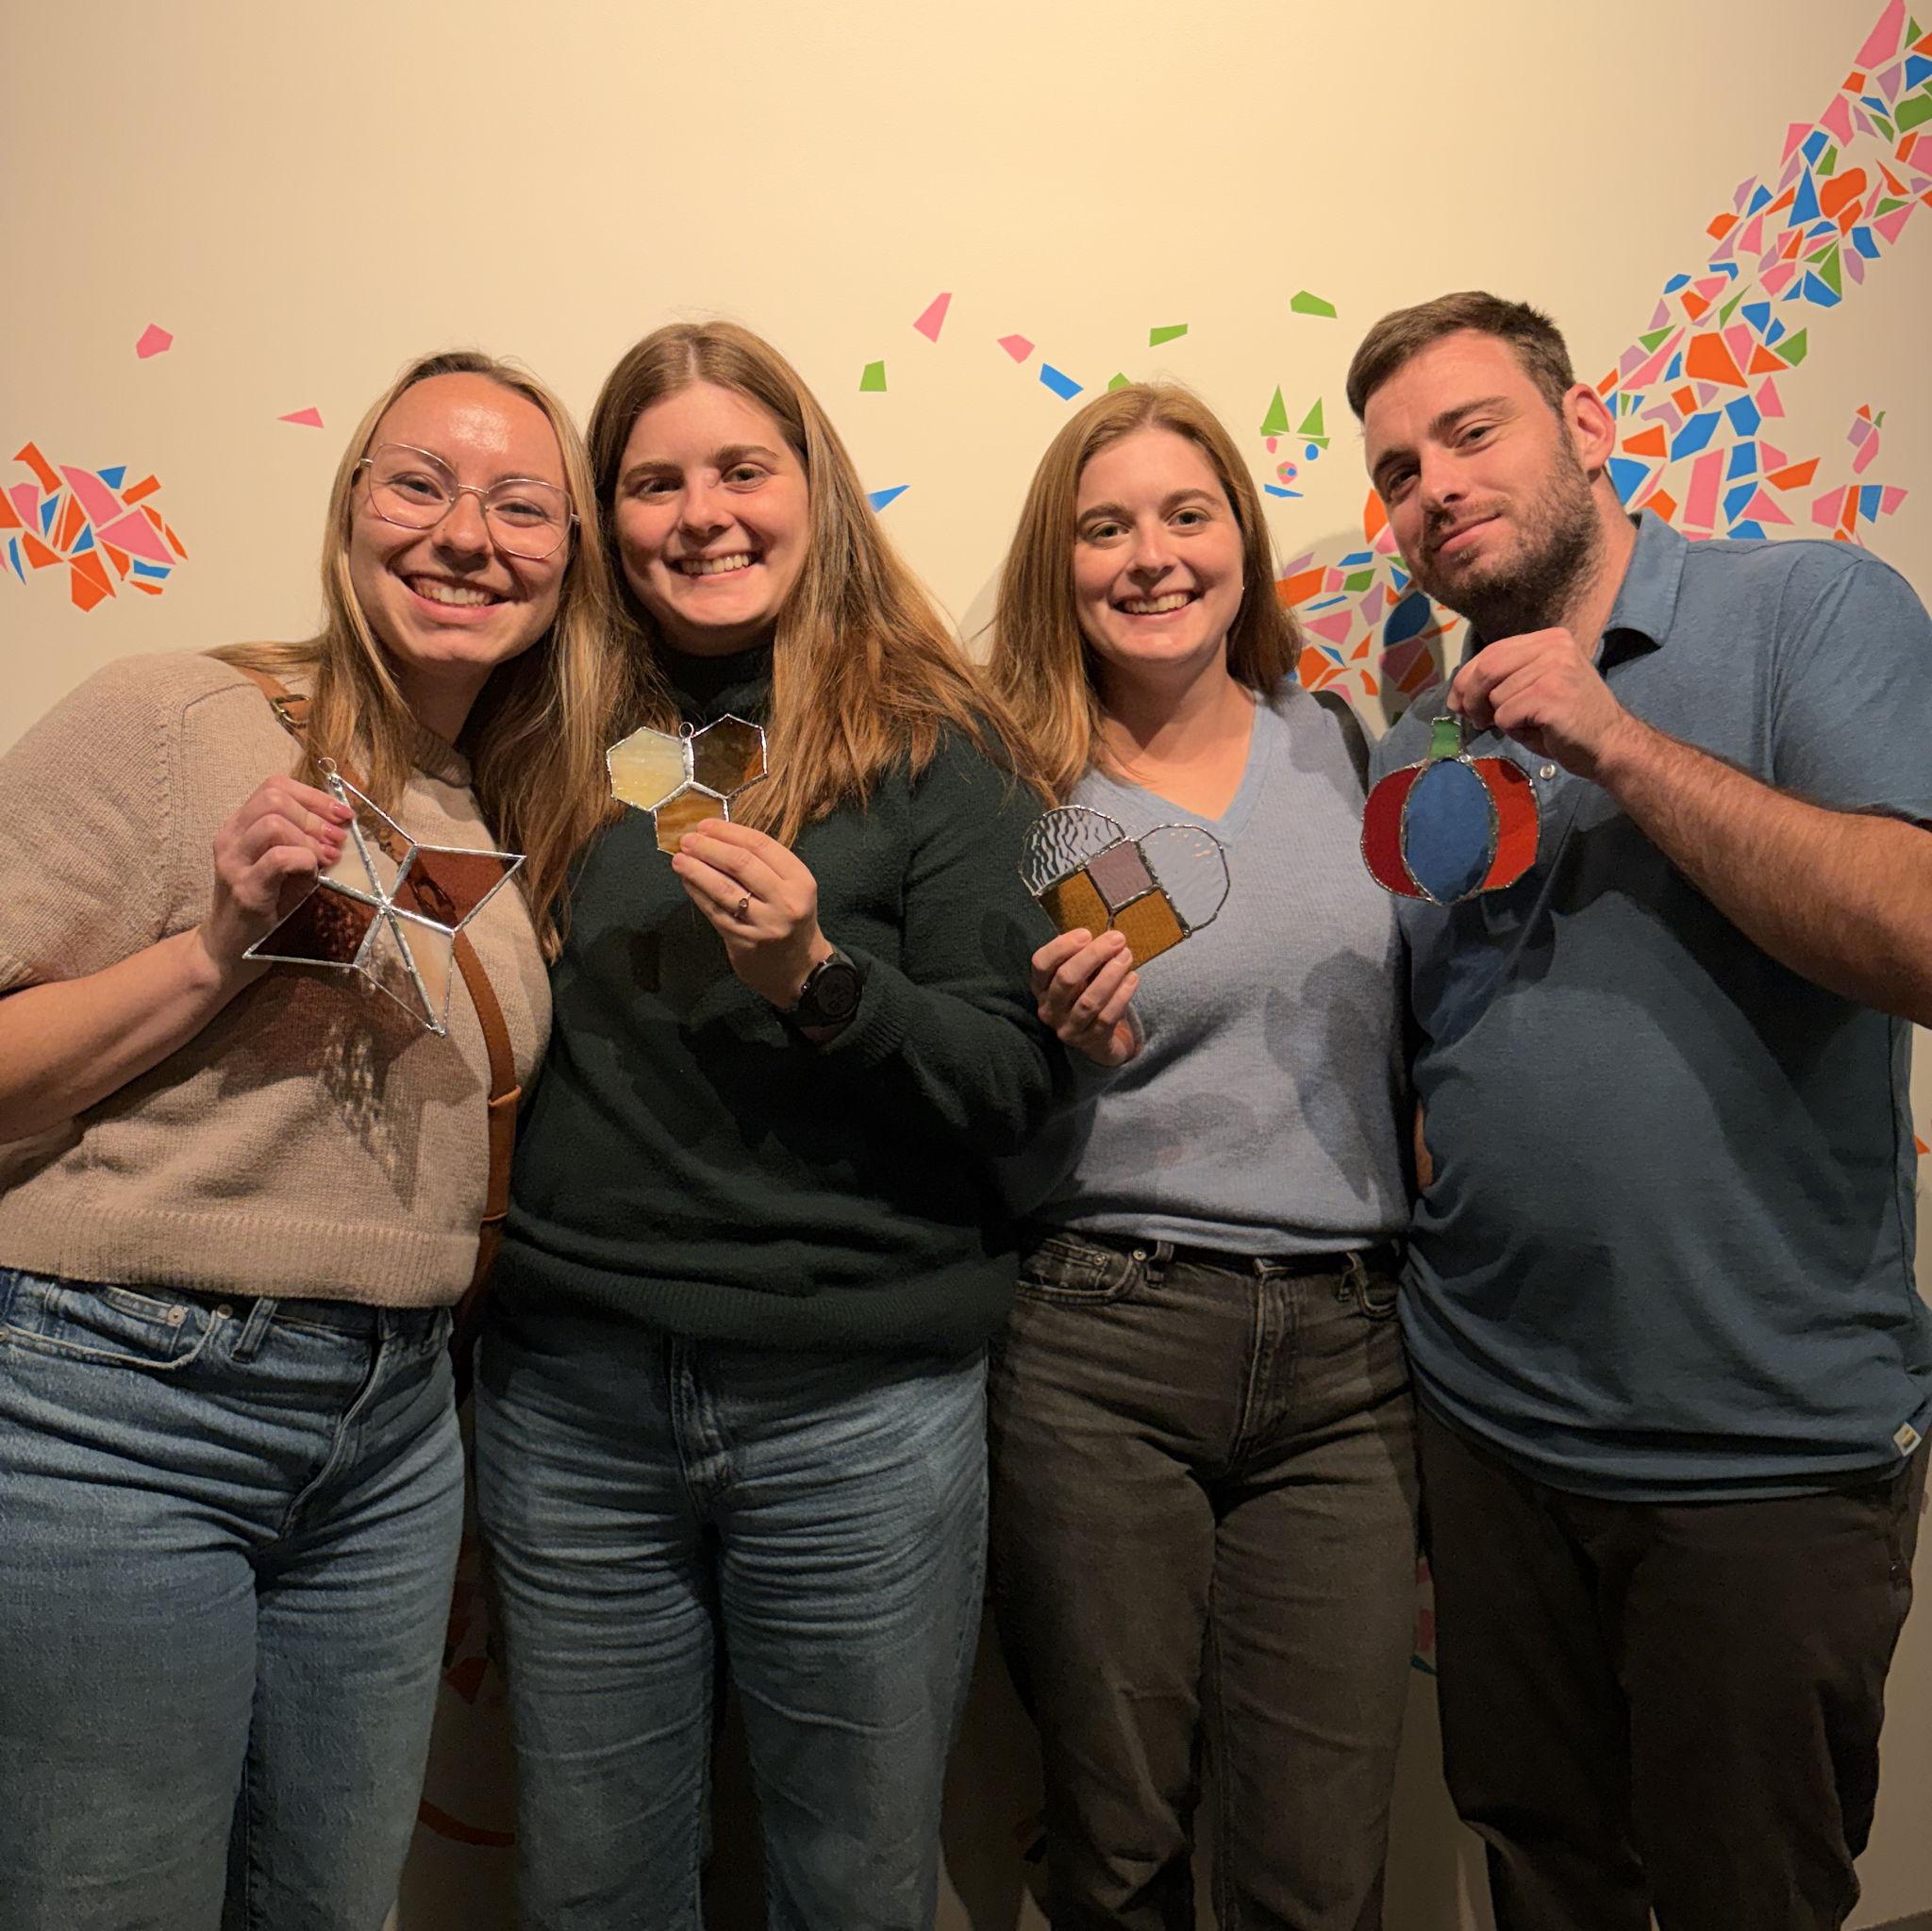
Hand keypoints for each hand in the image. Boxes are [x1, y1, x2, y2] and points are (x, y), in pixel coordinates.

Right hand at [197, 775, 352, 977]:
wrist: (230, 947)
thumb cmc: (265, 905)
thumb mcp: (286, 866)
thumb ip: (303, 841)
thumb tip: (342, 825)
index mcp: (240, 826)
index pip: (274, 786)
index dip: (314, 795)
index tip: (343, 814)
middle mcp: (230, 837)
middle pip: (274, 798)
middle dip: (315, 815)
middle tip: (338, 840)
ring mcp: (233, 861)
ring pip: (274, 824)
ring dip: (310, 838)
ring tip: (328, 858)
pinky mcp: (244, 888)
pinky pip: (279, 858)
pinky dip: (305, 860)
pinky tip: (314, 874)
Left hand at [672, 819, 831, 1008]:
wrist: (800, 969)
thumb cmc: (791, 919)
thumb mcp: (792, 888)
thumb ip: (763, 864)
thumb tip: (718, 837)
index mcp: (800, 880)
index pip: (761, 845)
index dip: (729, 831)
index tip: (706, 825)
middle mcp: (785, 900)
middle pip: (740, 863)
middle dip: (709, 847)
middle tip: (687, 839)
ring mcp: (764, 923)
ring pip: (723, 888)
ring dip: (696, 870)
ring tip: (679, 859)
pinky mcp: (743, 941)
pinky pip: (714, 910)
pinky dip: (697, 893)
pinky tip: (687, 881)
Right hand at [1031, 928, 1142, 1068]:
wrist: (1099, 1041)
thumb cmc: (1087, 996)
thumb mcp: (1080, 976)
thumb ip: (1085, 957)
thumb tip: (1109, 939)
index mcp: (1041, 988)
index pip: (1041, 963)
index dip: (1062, 946)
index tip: (1086, 933)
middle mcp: (1049, 1009)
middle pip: (1066, 979)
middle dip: (1093, 955)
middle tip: (1117, 939)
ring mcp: (1068, 1029)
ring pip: (1088, 1001)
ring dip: (1110, 974)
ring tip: (1127, 956)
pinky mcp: (1090, 1042)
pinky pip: (1107, 1017)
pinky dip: (1121, 995)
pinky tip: (1132, 978)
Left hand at [1447, 627, 1642, 780]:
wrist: (1609, 744)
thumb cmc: (1566, 721)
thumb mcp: (1533, 689)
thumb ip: (1502, 682)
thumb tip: (1457, 695)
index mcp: (1549, 640)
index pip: (1492, 651)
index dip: (1467, 677)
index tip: (1456, 701)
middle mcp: (1554, 646)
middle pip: (1487, 668)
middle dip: (1471, 698)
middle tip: (1476, 720)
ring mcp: (1555, 668)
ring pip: (1496, 695)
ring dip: (1501, 718)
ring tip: (1528, 724)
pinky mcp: (1551, 694)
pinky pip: (1506, 715)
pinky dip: (1513, 729)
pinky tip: (1537, 730)